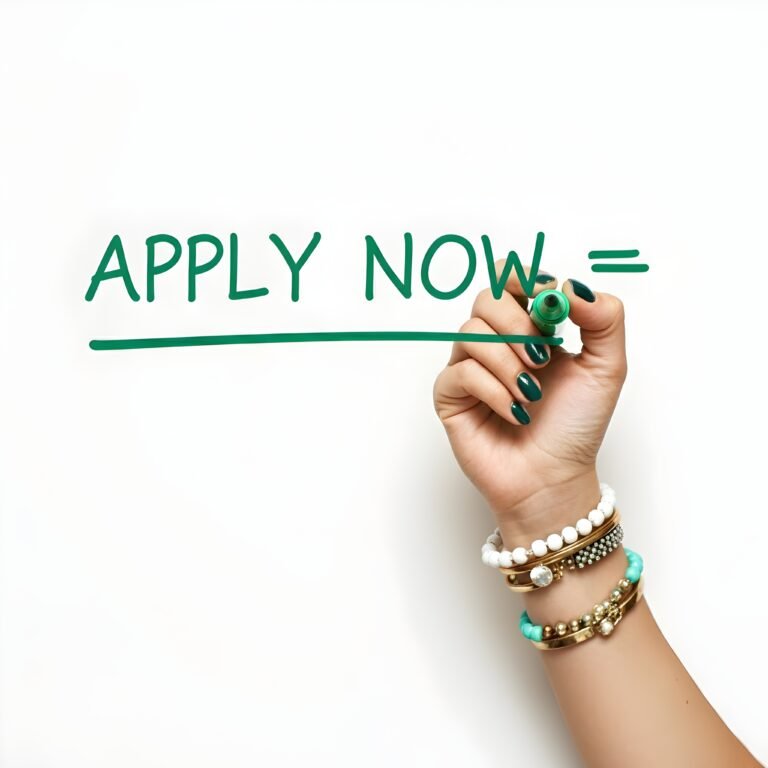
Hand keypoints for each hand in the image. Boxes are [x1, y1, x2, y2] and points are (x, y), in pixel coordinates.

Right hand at [433, 267, 626, 539]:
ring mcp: (470, 367)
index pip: (512, 279)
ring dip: (508, 364)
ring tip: (531, 394)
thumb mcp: (607, 368)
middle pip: (487, 298)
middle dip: (518, 324)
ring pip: (471, 334)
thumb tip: (571, 286)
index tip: (549, 301)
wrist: (553, 478)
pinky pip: (461, 373)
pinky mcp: (451, 395)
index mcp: (531, 327)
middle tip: (542, 358)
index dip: (525, 280)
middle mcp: (496, 342)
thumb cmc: (575, 427)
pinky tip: (514, 413)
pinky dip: (494, 391)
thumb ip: (604, 319)